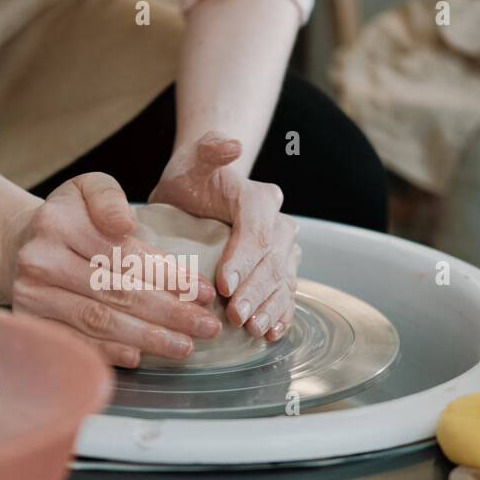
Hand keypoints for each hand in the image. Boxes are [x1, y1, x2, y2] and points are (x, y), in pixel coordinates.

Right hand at [1, 172, 220, 367]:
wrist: (21, 245)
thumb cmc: (69, 218)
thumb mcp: (89, 189)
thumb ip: (110, 198)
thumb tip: (125, 223)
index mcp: (59, 223)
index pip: (124, 255)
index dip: (168, 276)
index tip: (204, 292)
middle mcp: (41, 261)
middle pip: (116, 291)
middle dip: (168, 313)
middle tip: (206, 326)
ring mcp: (32, 295)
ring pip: (99, 321)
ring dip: (147, 337)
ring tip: (184, 346)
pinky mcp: (31, 322)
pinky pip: (76, 342)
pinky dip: (109, 353)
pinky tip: (139, 357)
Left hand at [149, 132, 300, 341]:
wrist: (202, 189)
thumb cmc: (193, 178)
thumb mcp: (193, 159)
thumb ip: (210, 148)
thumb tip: (233, 146)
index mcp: (260, 198)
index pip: (257, 232)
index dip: (243, 260)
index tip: (223, 285)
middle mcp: (280, 223)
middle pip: (272, 261)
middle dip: (255, 291)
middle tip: (236, 316)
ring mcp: (283, 250)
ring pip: (283, 281)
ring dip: (270, 308)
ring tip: (254, 328)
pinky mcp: (280, 269)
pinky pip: (286, 294)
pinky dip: (281, 315)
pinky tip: (271, 333)